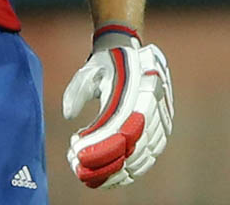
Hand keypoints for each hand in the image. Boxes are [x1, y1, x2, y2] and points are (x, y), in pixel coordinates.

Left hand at [62, 38, 172, 189]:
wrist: (130, 51)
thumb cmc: (105, 63)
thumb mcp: (88, 71)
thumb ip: (77, 90)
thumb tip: (68, 115)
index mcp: (135, 90)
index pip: (119, 128)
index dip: (99, 146)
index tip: (76, 153)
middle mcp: (152, 108)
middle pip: (130, 148)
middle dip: (104, 164)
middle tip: (78, 171)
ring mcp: (160, 120)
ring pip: (141, 157)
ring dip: (115, 172)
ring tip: (89, 177)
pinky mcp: (161, 129)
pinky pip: (149, 157)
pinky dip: (130, 170)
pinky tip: (110, 178)